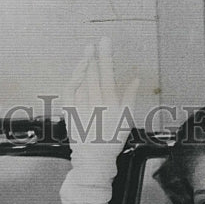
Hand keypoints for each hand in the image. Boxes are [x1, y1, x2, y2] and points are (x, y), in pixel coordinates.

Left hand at [64, 37, 139, 152]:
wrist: (94, 160)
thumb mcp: (126, 119)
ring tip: (87, 53)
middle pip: (93, 75)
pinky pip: (69, 92)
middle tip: (94, 43)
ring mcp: (81, 109)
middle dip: (94, 56)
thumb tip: (135, 80)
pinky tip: (77, 73)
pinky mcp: (70, 114)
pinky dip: (73, 80)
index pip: (107, 74)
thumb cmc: (111, 141)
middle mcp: (95, 105)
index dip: (106, 56)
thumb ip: (130, 97)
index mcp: (110, 105)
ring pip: (81, 82)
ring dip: (83, 66)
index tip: (105, 42)